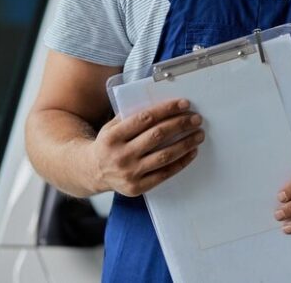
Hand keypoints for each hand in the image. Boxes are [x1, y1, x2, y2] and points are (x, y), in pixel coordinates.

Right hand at [87, 98, 202, 196]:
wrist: (91, 172)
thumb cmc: (108, 144)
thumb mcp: (112, 127)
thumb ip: (133, 117)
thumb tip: (165, 106)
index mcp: (112, 136)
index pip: (145, 118)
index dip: (167, 109)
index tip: (184, 104)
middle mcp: (120, 155)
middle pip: (157, 136)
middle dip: (180, 125)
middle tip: (196, 119)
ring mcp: (128, 173)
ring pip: (164, 156)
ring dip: (186, 143)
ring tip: (199, 134)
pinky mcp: (136, 187)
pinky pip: (164, 174)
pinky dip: (181, 162)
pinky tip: (192, 152)